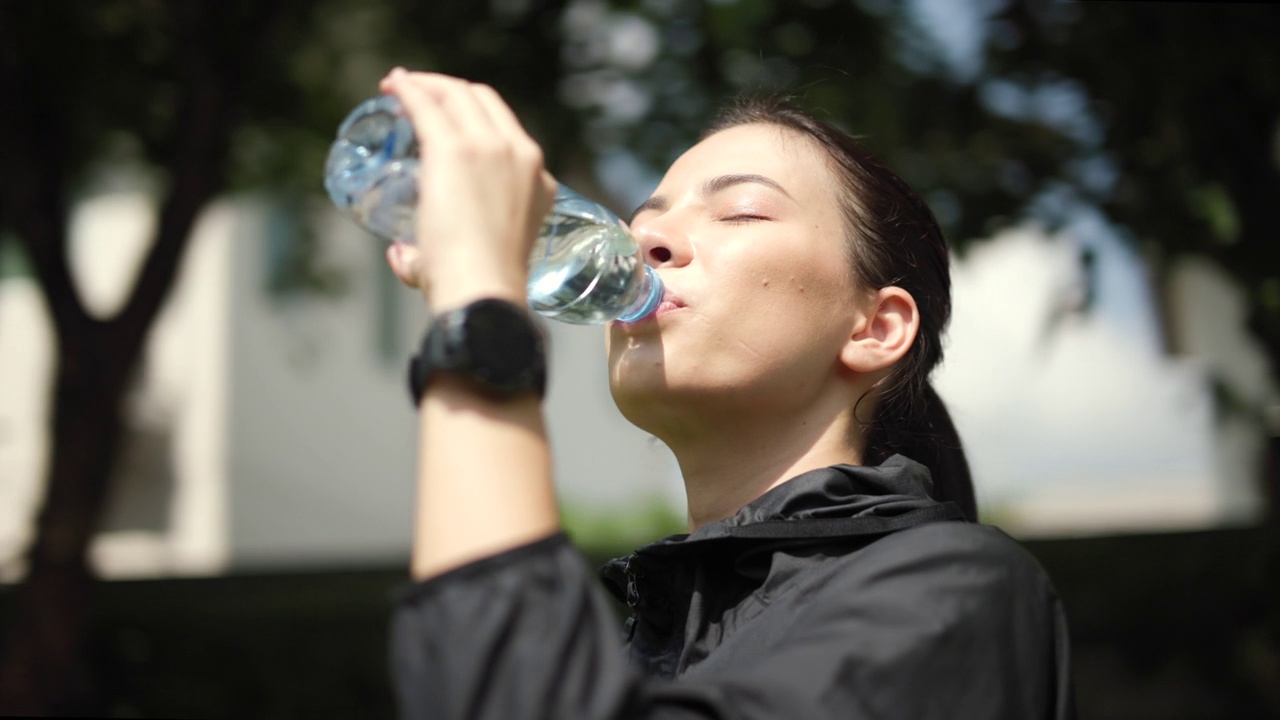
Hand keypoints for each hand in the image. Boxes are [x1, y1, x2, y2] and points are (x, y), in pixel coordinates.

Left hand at [378, 68, 556, 310]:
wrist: (484, 290)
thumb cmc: (479, 286)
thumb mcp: (476, 260)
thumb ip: (435, 256)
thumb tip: (400, 256)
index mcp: (538, 181)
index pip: (505, 130)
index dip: (472, 114)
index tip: (444, 118)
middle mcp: (519, 155)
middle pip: (482, 100)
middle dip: (448, 91)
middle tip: (415, 99)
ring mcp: (489, 148)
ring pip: (456, 95)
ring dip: (426, 84)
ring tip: (398, 86)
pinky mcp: (455, 149)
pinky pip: (427, 105)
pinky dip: (408, 88)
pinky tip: (392, 84)